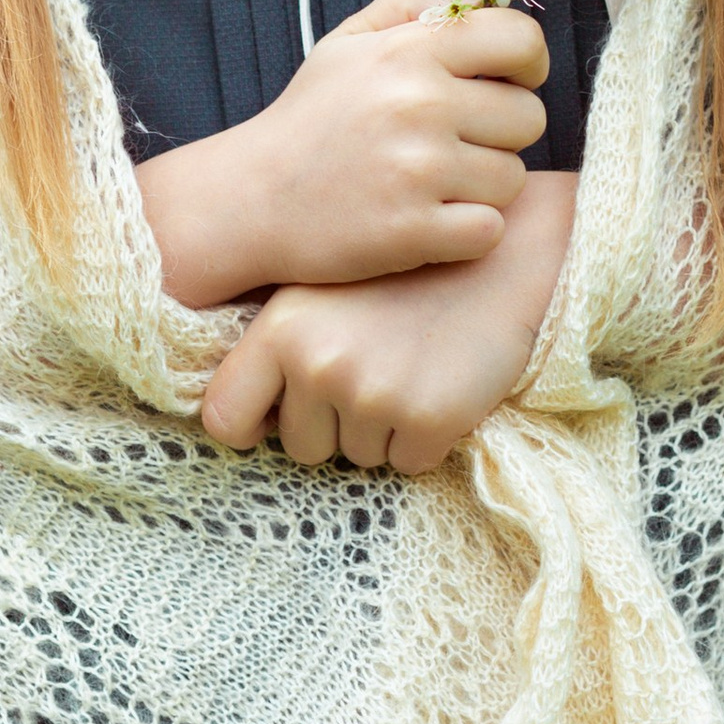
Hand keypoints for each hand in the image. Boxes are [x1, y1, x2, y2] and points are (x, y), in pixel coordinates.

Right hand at [136, 0, 550, 308]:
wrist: (250, 199)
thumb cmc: (309, 120)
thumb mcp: (346, 42)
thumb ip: (410, 4)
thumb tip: (469, 0)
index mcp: (409, 51)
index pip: (521, 39)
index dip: (528, 64)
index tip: (506, 84)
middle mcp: (419, 104)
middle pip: (528, 117)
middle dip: (501, 134)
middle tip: (455, 145)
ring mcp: (417, 170)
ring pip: (514, 179)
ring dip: (483, 188)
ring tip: (434, 185)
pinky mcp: (413, 231)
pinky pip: (490, 230)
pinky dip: (468, 234)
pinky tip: (431, 223)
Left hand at [200, 171, 577, 472]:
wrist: (499, 259)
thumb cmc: (406, 276)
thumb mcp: (322, 289)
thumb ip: (276, 345)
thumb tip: (236, 417)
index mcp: (280, 329)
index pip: (224, 417)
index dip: (252, 426)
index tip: (276, 418)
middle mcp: (318, 365)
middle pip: (302, 446)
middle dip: (335, 425)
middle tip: (376, 370)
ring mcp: (373, 395)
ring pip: (358, 457)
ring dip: (383, 429)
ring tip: (411, 367)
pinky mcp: (427, 420)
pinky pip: (408, 463)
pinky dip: (424, 439)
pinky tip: (440, 385)